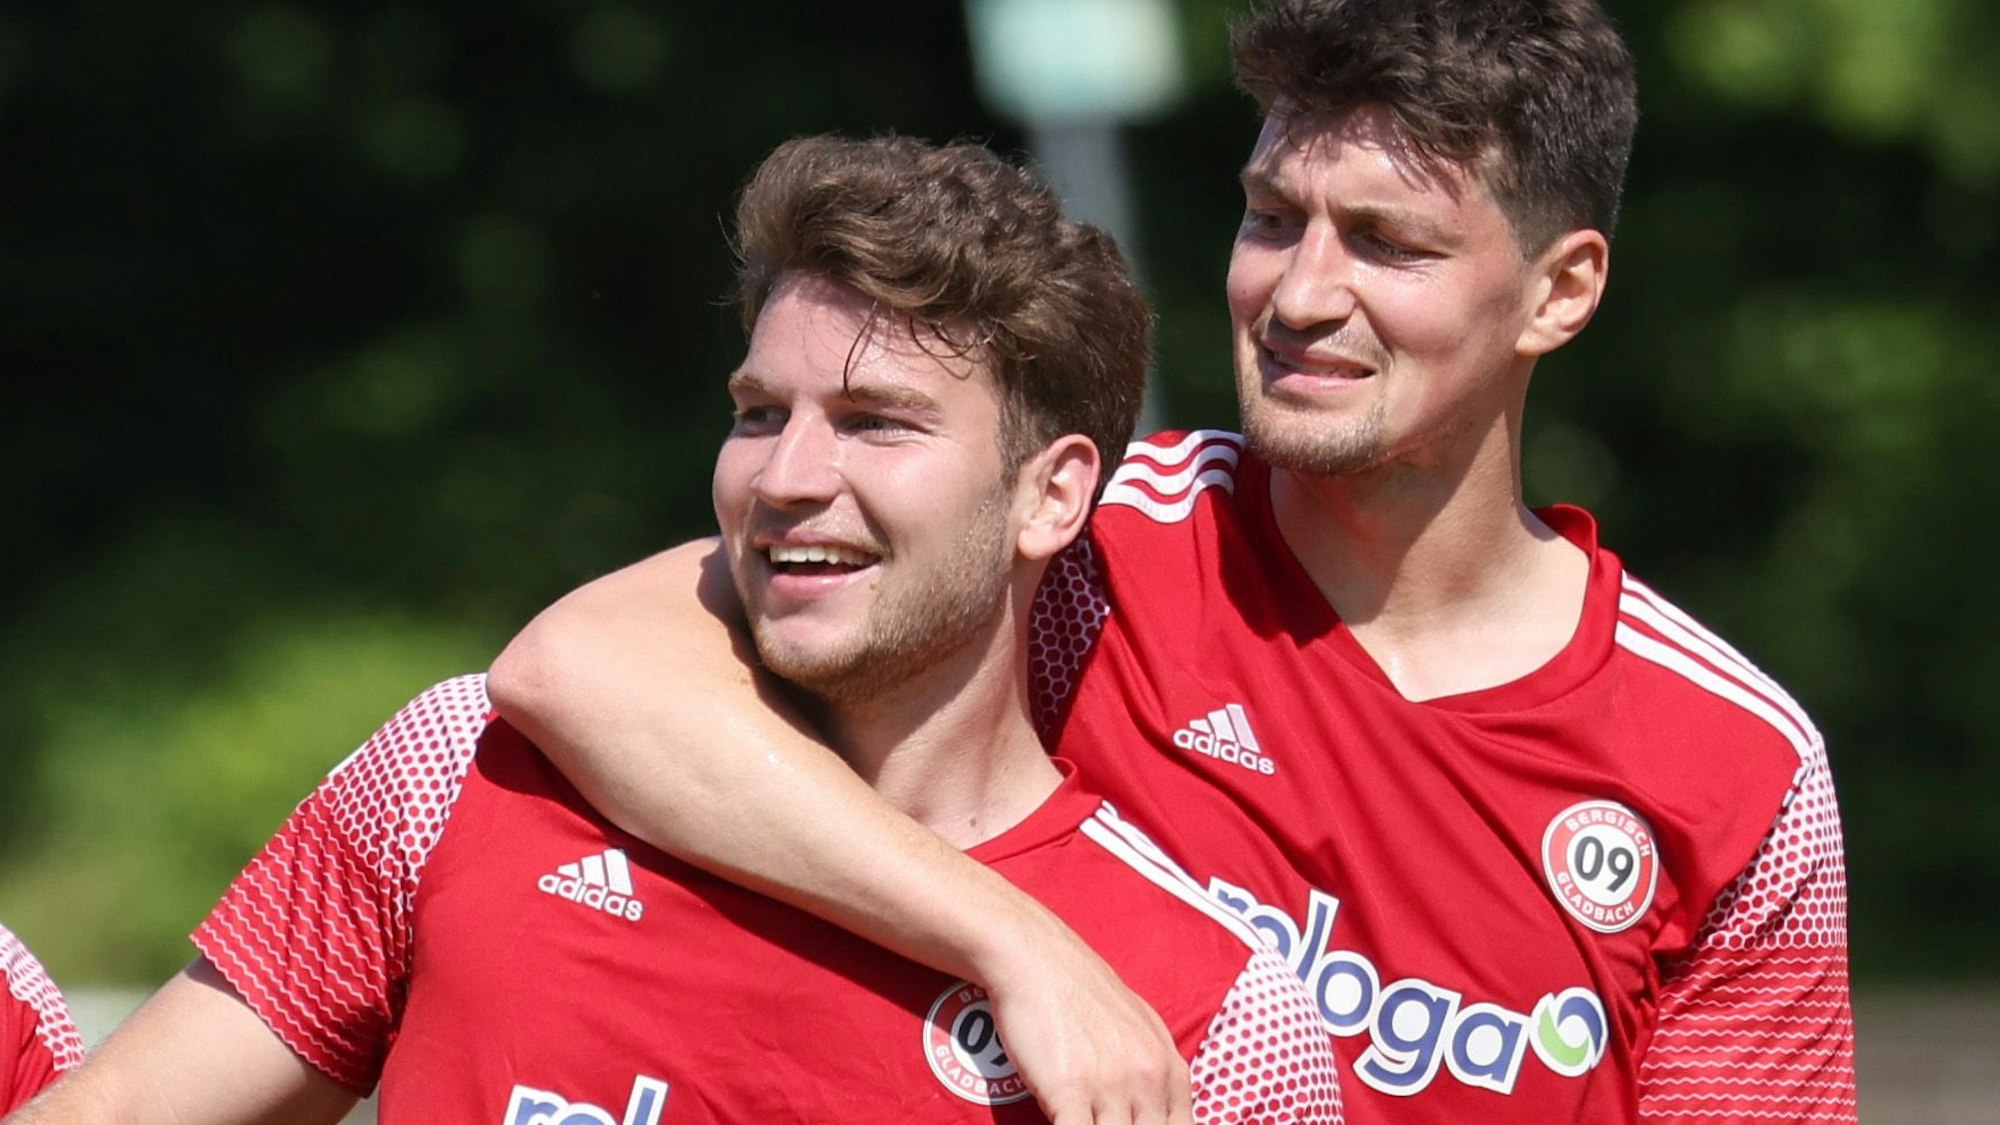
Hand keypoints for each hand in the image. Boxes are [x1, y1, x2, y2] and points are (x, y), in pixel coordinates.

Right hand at [983, 925, 1192, 1124]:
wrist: (1036, 959)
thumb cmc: (1080, 990)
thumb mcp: (1141, 1025)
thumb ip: (1155, 1068)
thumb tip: (1162, 1105)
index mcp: (1168, 1068)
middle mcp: (1147, 1079)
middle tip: (1104, 1122)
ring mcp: (1110, 1086)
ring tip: (1086, 1121)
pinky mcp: (1070, 1090)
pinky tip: (1055, 1124)